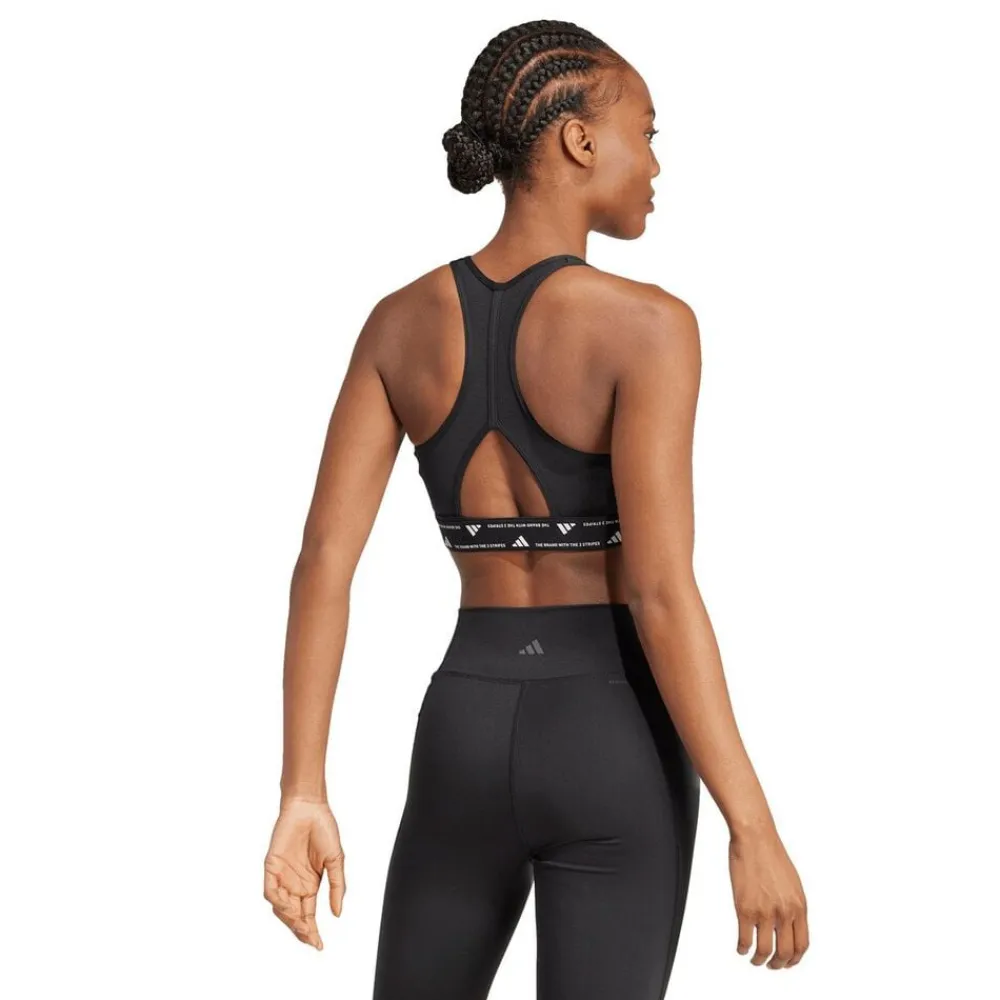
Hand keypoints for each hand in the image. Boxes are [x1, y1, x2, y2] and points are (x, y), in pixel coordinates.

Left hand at [263, 797, 345, 949]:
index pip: (308, 914)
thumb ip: (336, 887)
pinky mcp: (271, 866)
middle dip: (301, 930)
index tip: (319, 946)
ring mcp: (282, 876)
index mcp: (310, 884)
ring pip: (281, 908)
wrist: (310, 807)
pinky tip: (291, 907)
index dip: (312, 931)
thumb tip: (337, 914)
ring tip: (303, 925)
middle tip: (311, 939)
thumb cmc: (324, 829)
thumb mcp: (336, 860)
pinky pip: (271, 891)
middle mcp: (295, 883)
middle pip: (294, 916)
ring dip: (290, 919)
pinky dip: (279, 902)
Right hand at [728, 824, 808, 968]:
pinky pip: (745, 939)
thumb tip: (788, 924)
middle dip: (778, 964)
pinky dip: (743, 948)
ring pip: (765, 951)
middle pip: (786, 953)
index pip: (802, 944)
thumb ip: (792, 905)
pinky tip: (741, 948)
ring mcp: (764, 912)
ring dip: (760, 960)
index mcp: (799, 906)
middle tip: (771, 965)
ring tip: (755, 960)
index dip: (794, 958)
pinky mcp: (744, 908)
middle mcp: (784, 912)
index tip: (787, 961)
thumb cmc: (770, 854)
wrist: (755, 838)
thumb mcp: (792, 883)